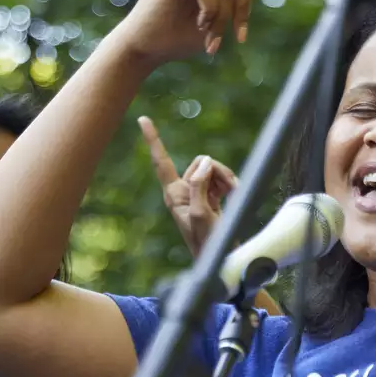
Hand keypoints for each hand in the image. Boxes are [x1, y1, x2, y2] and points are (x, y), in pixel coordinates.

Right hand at [114, 0, 250, 64]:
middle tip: (235, 36)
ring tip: (208, 35)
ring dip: (221, 15)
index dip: (244, 8)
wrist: (144, 50)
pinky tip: (200, 25)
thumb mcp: (211, 27)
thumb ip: (227, 11)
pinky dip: (210, 9)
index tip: (241, 38)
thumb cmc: (174, 41)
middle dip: (237, 11)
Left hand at [140, 116, 236, 257]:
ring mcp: (196, 192)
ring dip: (226, 179)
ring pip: (213, 168)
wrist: (220, 258)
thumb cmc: (207, 241)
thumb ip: (200, 184)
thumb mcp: (201, 212)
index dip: (154, 139)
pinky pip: (221, 177)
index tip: (142, 118)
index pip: (162, 161)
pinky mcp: (210, 195)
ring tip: (232, 196)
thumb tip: (206, 161)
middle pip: (200, 162)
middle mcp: (183, 190)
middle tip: (229, 190)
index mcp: (174, 194)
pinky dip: (230, 184)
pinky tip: (233, 196)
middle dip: (217, 171)